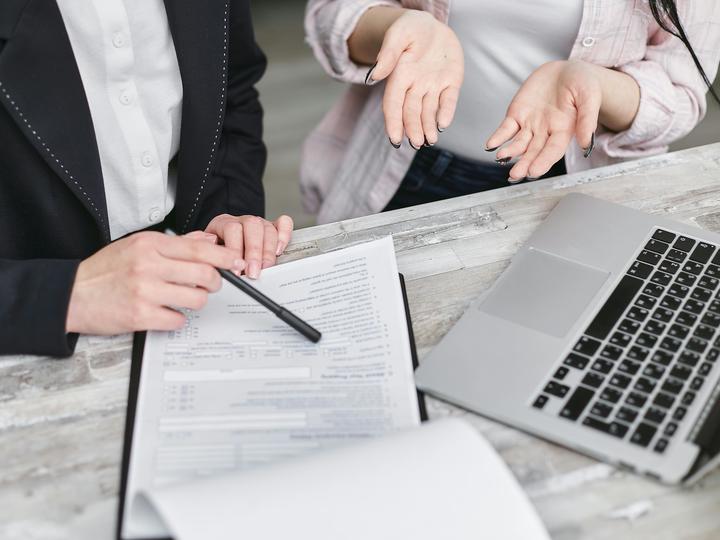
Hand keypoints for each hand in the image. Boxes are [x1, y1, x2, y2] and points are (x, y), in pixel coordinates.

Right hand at [66, 232, 244, 334]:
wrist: (71, 294)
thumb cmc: (106, 270)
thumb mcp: (137, 246)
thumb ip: (175, 244)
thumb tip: (208, 241)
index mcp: (150, 244)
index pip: (199, 249)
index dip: (224, 257)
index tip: (235, 262)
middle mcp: (148, 265)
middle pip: (205, 274)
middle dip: (214, 282)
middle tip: (209, 285)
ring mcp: (145, 291)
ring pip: (196, 299)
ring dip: (196, 301)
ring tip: (183, 299)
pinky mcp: (140, 316)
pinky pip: (178, 320)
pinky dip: (177, 318)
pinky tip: (165, 312)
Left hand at [204, 214, 293, 278]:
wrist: (219, 247)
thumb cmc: (215, 253)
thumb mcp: (207, 253)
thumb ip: (212, 257)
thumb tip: (219, 268)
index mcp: (223, 223)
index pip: (231, 229)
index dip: (235, 250)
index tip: (236, 271)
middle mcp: (242, 221)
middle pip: (252, 227)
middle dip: (254, 252)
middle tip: (253, 272)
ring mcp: (259, 223)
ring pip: (268, 228)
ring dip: (268, 251)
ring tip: (265, 268)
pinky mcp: (273, 227)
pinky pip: (284, 223)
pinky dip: (284, 235)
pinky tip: (279, 250)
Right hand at [366, 9, 463, 148]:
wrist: (432, 25)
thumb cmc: (411, 28)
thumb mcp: (399, 34)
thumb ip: (389, 54)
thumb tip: (374, 76)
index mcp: (400, 76)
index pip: (393, 104)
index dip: (393, 122)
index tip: (395, 139)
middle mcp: (415, 85)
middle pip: (411, 112)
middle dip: (413, 129)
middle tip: (417, 143)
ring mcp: (433, 85)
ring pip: (429, 111)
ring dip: (428, 128)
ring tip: (430, 141)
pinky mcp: (451, 83)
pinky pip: (449, 100)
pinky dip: (446, 112)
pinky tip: (443, 125)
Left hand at [486, 60, 601, 181]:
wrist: (565, 70)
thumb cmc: (582, 83)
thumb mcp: (589, 96)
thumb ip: (587, 119)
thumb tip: (585, 144)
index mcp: (564, 130)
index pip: (553, 150)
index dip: (543, 161)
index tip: (534, 171)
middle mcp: (545, 131)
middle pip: (533, 151)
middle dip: (524, 163)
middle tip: (516, 174)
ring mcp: (530, 125)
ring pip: (518, 143)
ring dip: (510, 152)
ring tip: (501, 157)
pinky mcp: (517, 115)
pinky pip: (505, 129)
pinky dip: (498, 137)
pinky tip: (491, 145)